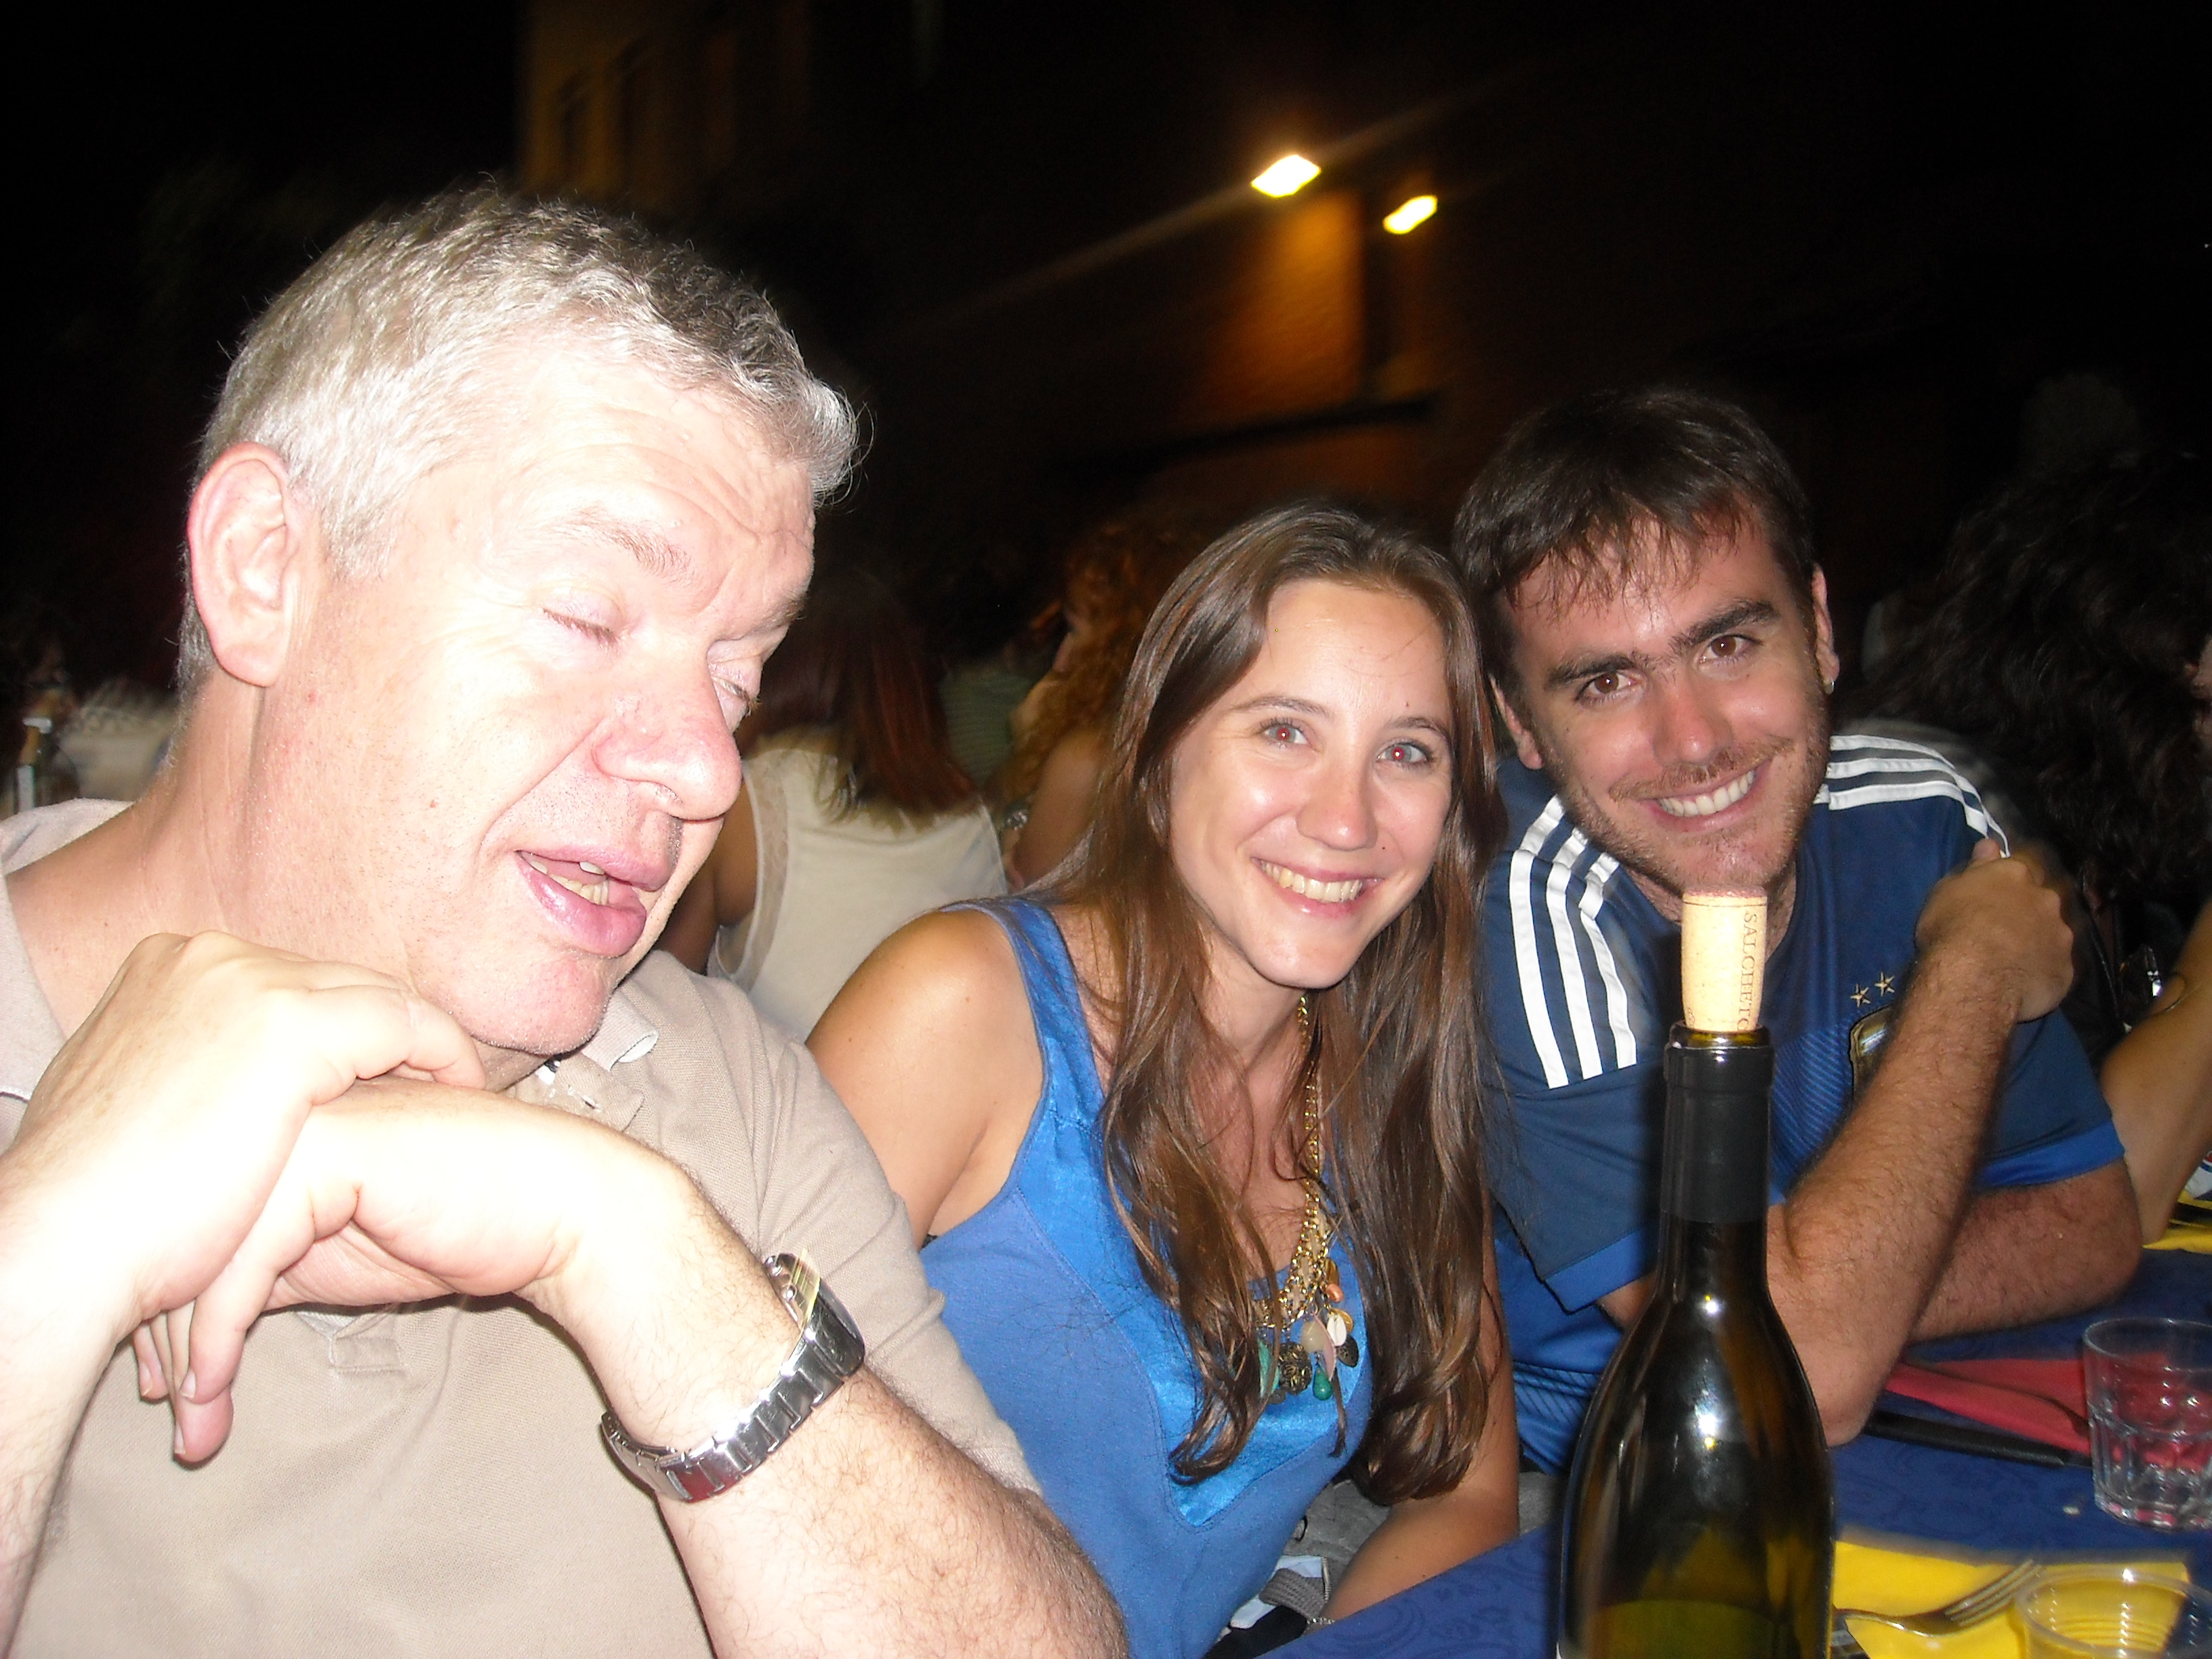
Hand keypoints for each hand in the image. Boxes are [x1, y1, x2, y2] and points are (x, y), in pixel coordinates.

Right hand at [1, 932, 482, 1358]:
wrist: (62, 1244)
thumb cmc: (96, 1205)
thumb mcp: (139, 1104)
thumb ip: (193, 1070)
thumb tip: (231, 1086)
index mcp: (166, 969)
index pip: (288, 984)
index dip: (342, 1031)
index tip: (380, 1077)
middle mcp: (207, 957)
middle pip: (335, 984)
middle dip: (383, 1037)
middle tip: (431, 1085)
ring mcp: (248, 981)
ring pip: (377, 998)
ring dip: (417, 1047)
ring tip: (452, 1095)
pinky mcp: (291, 1024)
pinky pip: (407, 1024)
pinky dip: (444, 1055)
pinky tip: (462, 1094)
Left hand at [138, 1078, 713, 1461]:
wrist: (559, 1214)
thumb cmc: (458, 1230)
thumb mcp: (327, 1253)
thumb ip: (258, 1255)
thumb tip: (174, 1315)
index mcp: (278, 1111)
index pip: (188, 1204)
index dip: (165, 1299)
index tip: (156, 1382)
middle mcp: (280, 1102)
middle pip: (180, 1222)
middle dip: (161, 1332)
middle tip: (169, 1416)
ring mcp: (302, 1119)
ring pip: (197, 1241)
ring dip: (184, 1351)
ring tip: (192, 1426)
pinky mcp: (329, 1153)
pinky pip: (240, 1257)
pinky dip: (217, 1339)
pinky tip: (216, 1392)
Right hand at [1914, 839, 2075, 1021]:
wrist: (1975, 978)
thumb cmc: (1952, 928)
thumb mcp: (1947, 890)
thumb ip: (1975, 867)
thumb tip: (1990, 845)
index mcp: (2016, 875)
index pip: (2022, 865)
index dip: (2012, 878)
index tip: (1999, 890)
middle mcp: (2045, 899)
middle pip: (2043, 899)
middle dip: (2030, 910)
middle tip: (2007, 928)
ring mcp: (2060, 935)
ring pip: (2053, 932)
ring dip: (2039, 939)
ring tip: (2017, 958)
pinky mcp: (2065, 969)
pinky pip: (2055, 966)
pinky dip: (2042, 969)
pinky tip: (2024, 980)